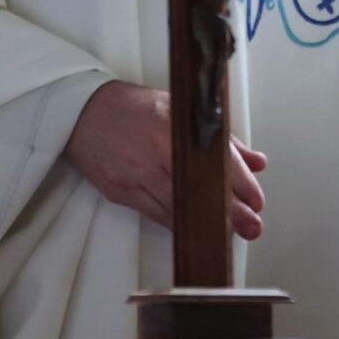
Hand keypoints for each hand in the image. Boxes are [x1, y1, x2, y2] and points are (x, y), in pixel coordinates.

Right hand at [65, 80, 266, 238]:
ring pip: (177, 209)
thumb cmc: (133, 108)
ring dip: (205, 222)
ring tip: (229, 230)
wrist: (82, 113)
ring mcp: (134, 176)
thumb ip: (221, 139)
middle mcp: (152, 152)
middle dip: (229, 212)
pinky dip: (178, 221)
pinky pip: (156, 215)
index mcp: (171, 126)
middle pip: (198, 190)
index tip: (256, 201)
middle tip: (251, 227)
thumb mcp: (180, 111)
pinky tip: (195, 226)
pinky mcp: (120, 193)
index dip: (240, 184)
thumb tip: (255, 162)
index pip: (215, 160)